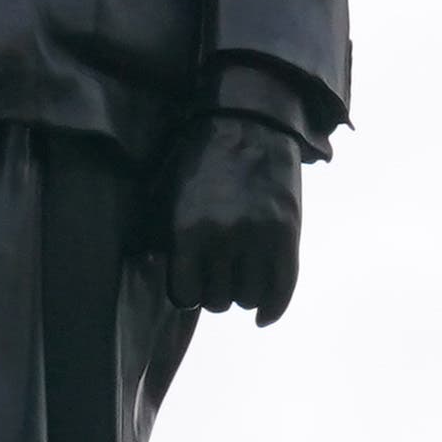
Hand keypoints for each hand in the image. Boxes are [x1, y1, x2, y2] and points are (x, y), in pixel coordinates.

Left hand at [163, 111, 304, 322]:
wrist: (250, 125)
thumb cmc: (201, 162)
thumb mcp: (169, 197)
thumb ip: (162, 238)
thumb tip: (153, 270)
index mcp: (189, 231)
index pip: (186, 295)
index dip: (190, 293)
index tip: (194, 284)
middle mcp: (224, 239)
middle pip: (219, 301)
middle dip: (217, 292)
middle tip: (219, 275)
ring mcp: (259, 237)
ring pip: (249, 298)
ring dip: (243, 294)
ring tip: (241, 276)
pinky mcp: (287, 234)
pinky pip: (282, 288)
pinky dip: (273, 308)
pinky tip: (263, 315)